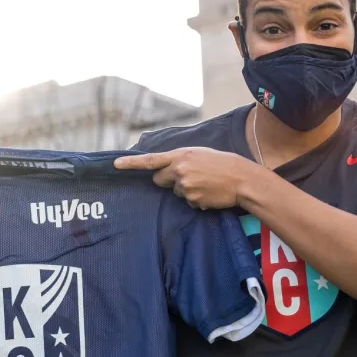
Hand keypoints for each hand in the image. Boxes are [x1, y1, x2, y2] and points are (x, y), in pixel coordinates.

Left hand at [113, 147, 255, 209]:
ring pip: (175, 192)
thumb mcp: (199, 153)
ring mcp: (185, 186)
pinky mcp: (192, 200)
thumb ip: (181, 159)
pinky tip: (209, 193)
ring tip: (205, 183)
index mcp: (180, 155)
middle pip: (159, 179)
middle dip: (168, 179)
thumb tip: (166, 171)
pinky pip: (188, 202)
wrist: (241, 178)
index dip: (130, 163)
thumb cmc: (222, 163)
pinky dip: (196, 200)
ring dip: (186, 190)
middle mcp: (179, 170)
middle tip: (188, 176)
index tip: (115, 165)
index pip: (150, 160)